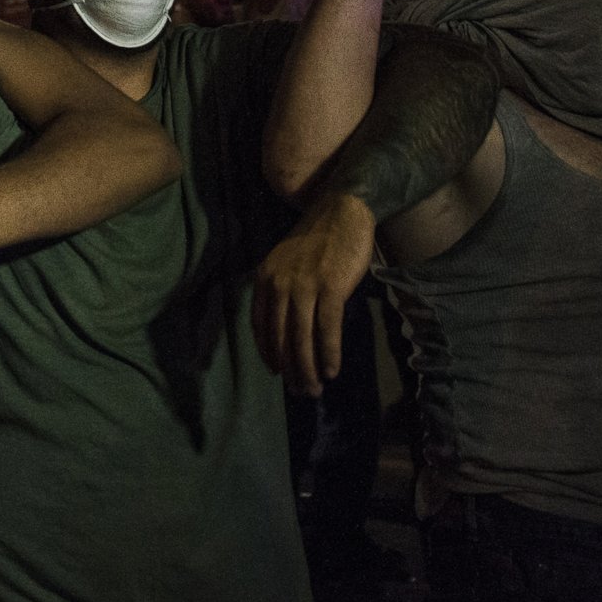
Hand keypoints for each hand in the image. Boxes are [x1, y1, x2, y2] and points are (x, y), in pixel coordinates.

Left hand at [252, 191, 374, 397]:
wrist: (341, 211)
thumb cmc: (317, 239)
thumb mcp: (286, 261)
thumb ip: (282, 290)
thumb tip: (288, 328)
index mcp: (265, 278)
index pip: (260, 325)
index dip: (268, 352)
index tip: (277, 372)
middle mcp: (279, 284)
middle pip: (280, 337)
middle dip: (290, 369)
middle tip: (300, 391)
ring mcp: (304, 286)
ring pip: (302, 339)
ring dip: (308, 369)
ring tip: (314, 389)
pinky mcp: (330, 288)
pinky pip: (327, 330)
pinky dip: (328, 354)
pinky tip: (331, 370)